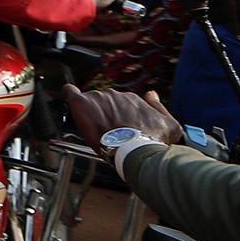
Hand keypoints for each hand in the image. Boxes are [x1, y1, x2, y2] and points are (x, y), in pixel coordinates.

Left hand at [63, 85, 184, 148]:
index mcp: (132, 99)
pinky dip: (69, 94)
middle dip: (105, 115)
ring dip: (91, 114)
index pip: (121, 104)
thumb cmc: (151, 140)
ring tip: (95, 130)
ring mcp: (98, 98)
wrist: (134, 148)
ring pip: (90, 102)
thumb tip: (152, 94)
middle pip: (104, 103)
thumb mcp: (170, 126)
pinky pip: (70, 92)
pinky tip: (70, 99)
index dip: (118, 117)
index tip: (118, 128)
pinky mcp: (82, 103)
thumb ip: (160, 108)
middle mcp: (115, 95)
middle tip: (107, 133)